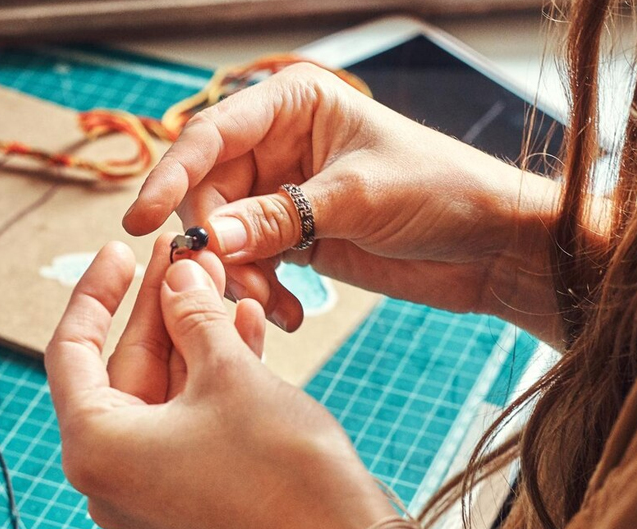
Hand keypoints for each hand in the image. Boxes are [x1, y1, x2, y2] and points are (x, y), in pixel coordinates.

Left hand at [45, 238, 396, 528]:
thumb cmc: (279, 469)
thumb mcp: (228, 373)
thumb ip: (192, 315)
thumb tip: (178, 274)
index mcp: (94, 447)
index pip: (71, 351)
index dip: (96, 292)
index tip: (121, 249)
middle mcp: (109, 477)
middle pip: (122, 370)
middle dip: (158, 309)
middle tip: (184, 254)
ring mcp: (148, 493)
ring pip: (160, 394)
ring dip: (191, 337)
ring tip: (220, 281)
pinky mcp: (187, 499)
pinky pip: (185, 424)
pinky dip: (208, 379)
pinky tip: (243, 327)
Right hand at [124, 63, 561, 343]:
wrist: (495, 247)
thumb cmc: (443, 191)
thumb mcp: (357, 198)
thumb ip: (279, 217)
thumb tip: (208, 238)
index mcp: (293, 104)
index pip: (210, 136)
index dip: (171, 177)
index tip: (141, 219)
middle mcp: (279, 144)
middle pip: (206, 192)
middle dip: (211, 241)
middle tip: (222, 282)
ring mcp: (282, 193)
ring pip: (223, 235)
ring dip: (237, 276)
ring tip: (270, 306)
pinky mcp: (293, 236)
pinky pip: (249, 265)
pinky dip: (258, 292)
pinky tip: (290, 314)